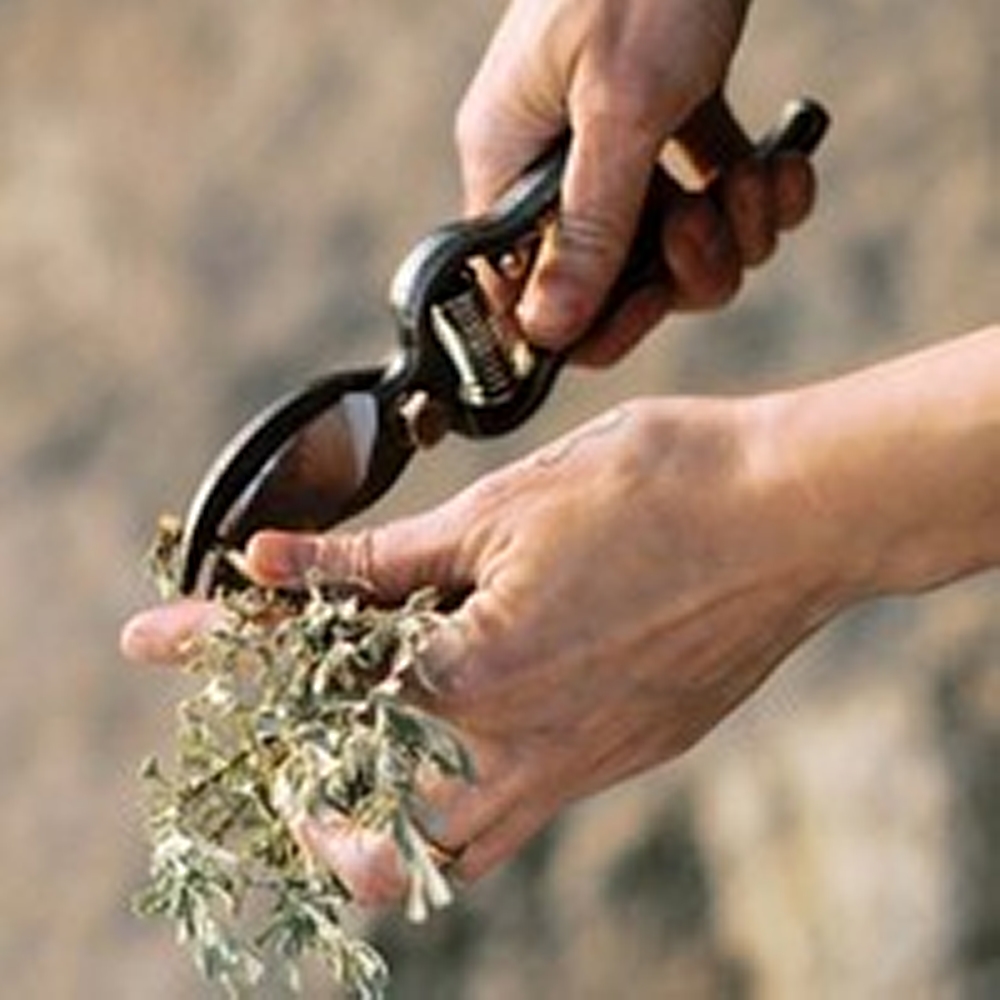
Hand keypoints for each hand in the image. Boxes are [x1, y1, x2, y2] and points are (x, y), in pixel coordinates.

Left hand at [123, 395, 846, 901]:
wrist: (793, 512)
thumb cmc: (659, 486)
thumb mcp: (504, 505)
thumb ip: (383, 559)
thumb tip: (277, 567)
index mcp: (478, 672)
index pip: (310, 671)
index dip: (219, 643)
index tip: (154, 636)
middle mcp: (523, 746)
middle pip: (364, 812)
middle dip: (292, 777)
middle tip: (268, 731)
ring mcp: (579, 768)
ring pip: (445, 845)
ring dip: (377, 812)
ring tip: (347, 754)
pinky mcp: (623, 760)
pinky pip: (517, 815)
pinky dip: (458, 794)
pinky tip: (456, 731)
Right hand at [458, 0, 818, 362]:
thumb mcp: (620, 111)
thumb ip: (589, 230)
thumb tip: (547, 331)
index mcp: (510, 162)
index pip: (525, 289)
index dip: (584, 322)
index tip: (645, 316)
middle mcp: (553, 164)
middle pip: (611, 278)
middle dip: (678, 271)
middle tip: (713, 235)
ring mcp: (611, 144)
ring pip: (668, 246)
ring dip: (729, 232)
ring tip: (757, 181)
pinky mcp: (667, 122)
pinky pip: (707, 197)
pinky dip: (751, 193)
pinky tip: (779, 164)